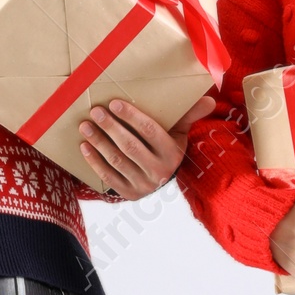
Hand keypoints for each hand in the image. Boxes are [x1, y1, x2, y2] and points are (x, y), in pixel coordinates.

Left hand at [76, 94, 215, 200]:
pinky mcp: (129, 194)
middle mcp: (159, 171)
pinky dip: (95, 161)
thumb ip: (189, 115)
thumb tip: (210, 100)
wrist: (162, 181)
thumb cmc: (167, 148)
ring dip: (99, 142)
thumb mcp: (180, 132)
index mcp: (172, 153)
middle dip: (111, 128)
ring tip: (85, 126)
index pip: (150, 132)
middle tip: (95, 111)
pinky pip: (109, 177)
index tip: (114, 103)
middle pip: (130, 146)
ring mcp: (143, 185)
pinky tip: (85, 146)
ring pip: (117, 161)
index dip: (132, 117)